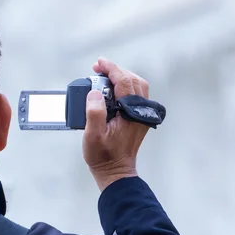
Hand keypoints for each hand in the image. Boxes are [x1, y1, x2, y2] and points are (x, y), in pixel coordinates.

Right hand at [83, 57, 149, 190]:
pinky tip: (113, 90)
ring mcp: (141, 115)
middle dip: (116, 71)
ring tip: (105, 77)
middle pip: (133, 80)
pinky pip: (136, 95)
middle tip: (98, 68)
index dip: (111, 69)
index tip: (99, 63)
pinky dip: (126, 87)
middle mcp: (140, 112)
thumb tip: (94, 93)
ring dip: (122, 77)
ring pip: (137, 86)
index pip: (124, 82)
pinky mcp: (138, 118)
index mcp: (131, 112)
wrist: (115, 172)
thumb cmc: (104, 156)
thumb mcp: (93, 135)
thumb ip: (94, 112)